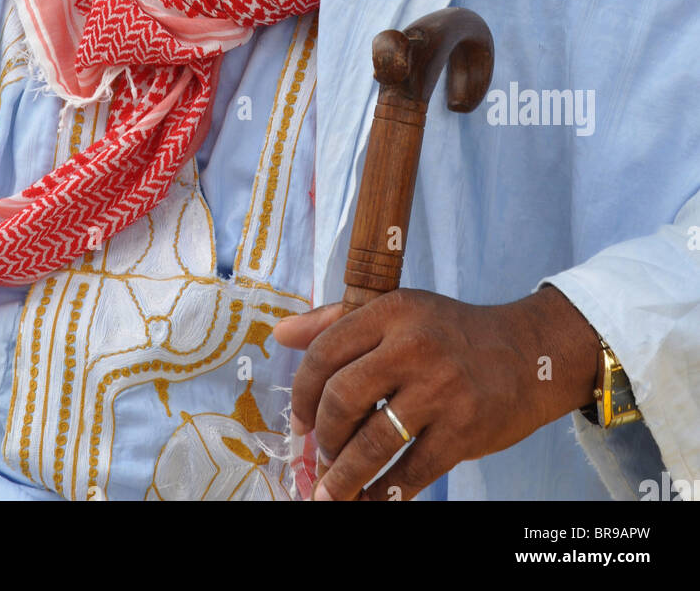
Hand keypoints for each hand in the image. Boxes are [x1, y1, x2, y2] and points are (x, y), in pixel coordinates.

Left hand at [272, 284, 598, 500]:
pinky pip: (411, 473)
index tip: (298, 423)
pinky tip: (370, 500)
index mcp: (391, 311)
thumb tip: (280, 334)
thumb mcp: (398, 311)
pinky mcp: (464, 430)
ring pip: (372, 442)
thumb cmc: (450, 334)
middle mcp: (414, 346)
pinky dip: (385, 494)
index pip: (325, 352)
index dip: (301, 394)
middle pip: (342, 398)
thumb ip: (336, 321)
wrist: (530, 354)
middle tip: (318, 457)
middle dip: (321, 438)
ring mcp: (441, 389)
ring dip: (343, 478)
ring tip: (329, 496)